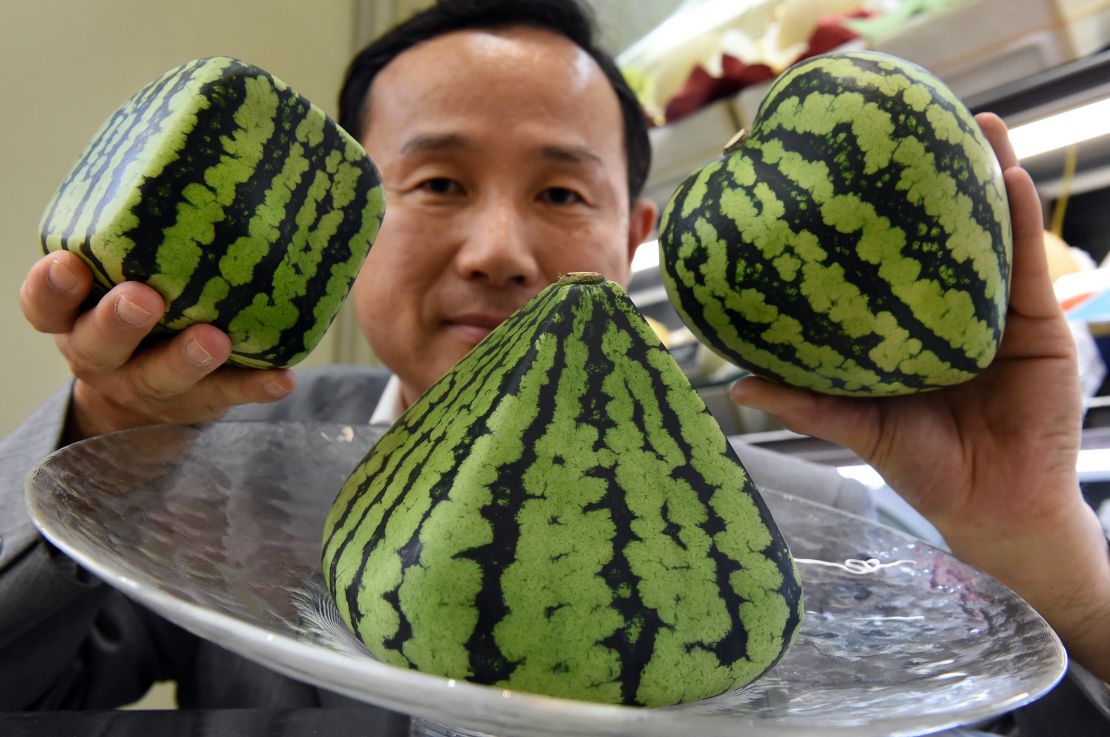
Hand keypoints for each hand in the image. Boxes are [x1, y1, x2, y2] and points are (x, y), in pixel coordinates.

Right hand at [20, 251, 295, 441]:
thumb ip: (134, 242)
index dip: (53, 288)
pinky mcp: (199, 402)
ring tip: (215, 340)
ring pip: (161, 377)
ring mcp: (149, 385)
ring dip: (187, 358)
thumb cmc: (133, 313)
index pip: (46, 305)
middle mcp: (102, 356)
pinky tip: (281, 376)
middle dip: (121, 322)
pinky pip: (228, 396)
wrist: (141, 400)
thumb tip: (197, 156)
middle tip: (145, 299)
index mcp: (74, 317)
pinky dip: (255, 386)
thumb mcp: (115, 279)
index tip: (70, 263)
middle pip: (99, 345)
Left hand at [730, 113, 1109, 678]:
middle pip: (939, 237)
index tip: (841, 172)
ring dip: (985, 177)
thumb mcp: (857, 425)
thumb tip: (736, 384)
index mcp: (906, 330)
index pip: (885, 264)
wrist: (994, 508)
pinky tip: (1006, 176)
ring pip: (990, 237)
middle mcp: (949, 312)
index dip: (868, 221)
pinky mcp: (1037, 325)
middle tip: (907, 125)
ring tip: (971, 122)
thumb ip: (806, 402)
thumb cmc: (924, 467)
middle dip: (929, 183)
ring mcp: (995, 313)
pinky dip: (1018, 222)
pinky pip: (1027, 265)